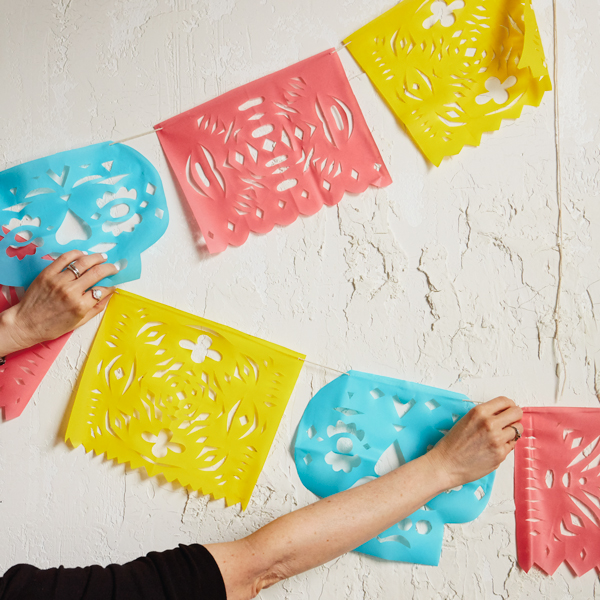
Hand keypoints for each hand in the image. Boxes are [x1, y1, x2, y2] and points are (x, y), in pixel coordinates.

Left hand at [0, 251, 117, 353]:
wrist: (26, 324)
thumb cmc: (52, 326)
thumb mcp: (79, 322)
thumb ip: (97, 308)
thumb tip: (109, 294)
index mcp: (80, 305)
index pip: (102, 290)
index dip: (110, 287)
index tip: (112, 285)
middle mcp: (71, 291)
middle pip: (97, 272)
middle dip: (109, 268)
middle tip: (114, 266)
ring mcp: (59, 281)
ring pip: (83, 263)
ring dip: (96, 258)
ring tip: (102, 257)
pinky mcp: (48, 274)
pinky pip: (64, 258)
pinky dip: (76, 254)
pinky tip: (83, 255)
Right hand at [427, 396, 522, 488]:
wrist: (446, 463)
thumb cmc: (453, 443)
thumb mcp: (466, 420)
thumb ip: (485, 415)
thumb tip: (503, 414)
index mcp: (479, 412)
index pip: (505, 401)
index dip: (510, 404)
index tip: (510, 408)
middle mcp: (490, 423)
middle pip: (516, 413)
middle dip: (516, 416)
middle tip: (511, 421)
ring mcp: (497, 439)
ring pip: (518, 429)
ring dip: (512, 431)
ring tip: (502, 435)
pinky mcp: (500, 454)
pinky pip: (512, 445)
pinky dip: (507, 444)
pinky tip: (495, 446)